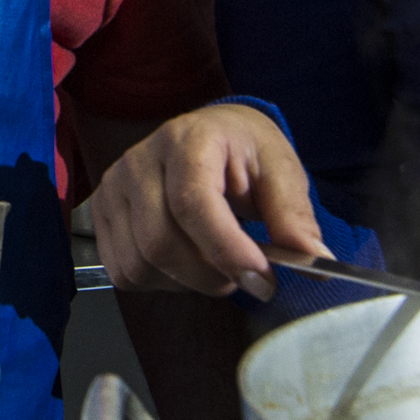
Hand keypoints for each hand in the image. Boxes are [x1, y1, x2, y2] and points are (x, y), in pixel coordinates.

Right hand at [88, 102, 326, 298]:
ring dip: (186, 282)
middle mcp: (139, 160)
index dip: (227, 250)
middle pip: (160, 242)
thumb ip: (294, 214)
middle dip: (211, 276)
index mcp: (187, 139)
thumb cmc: (244, 151)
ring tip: (217, 265)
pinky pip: (124, 272)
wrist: (207, 136)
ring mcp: (113, 188)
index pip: (193, 203)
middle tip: (247, 279)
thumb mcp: (280, 170)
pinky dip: (161, 283)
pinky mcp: (102, 215)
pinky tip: (186, 264)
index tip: (262, 280)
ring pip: (140, 264)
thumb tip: (317, 260)